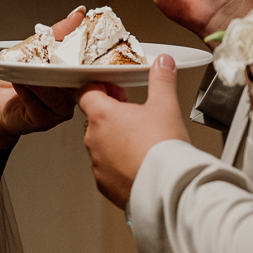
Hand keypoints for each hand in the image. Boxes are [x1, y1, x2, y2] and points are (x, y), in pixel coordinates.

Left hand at [0, 7, 85, 147]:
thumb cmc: (18, 81)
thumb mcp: (36, 49)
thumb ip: (58, 32)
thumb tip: (78, 14)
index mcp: (75, 77)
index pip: (87, 64)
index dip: (85, 50)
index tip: (79, 37)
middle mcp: (72, 94)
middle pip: (74, 79)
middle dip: (62, 64)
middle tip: (52, 53)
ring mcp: (61, 109)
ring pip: (56, 94)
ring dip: (40, 79)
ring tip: (28, 69)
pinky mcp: (45, 119)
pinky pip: (39, 104)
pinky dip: (28, 91)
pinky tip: (19, 82)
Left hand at [77, 55, 188, 208]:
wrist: (167, 189)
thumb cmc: (162, 150)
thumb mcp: (166, 105)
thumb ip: (162, 80)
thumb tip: (162, 63)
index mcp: (103, 116)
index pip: (86, 93)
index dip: (100, 87)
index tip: (115, 89)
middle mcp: (93, 140)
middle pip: (95, 119)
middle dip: (112, 114)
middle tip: (133, 113)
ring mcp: (97, 164)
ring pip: (101, 145)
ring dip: (115, 140)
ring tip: (141, 141)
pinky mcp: (105, 185)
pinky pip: (107, 169)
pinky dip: (119, 165)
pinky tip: (139, 163)